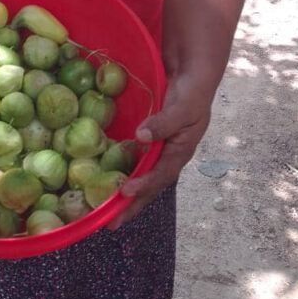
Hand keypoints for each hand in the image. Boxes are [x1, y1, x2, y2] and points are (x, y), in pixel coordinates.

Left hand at [107, 74, 211, 228]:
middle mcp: (168, 155)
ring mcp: (157, 148)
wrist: (192, 75)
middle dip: (131, 204)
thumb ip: (164, 123)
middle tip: (110, 223)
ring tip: (104, 209)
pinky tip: (105, 174)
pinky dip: (121, 168)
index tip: (125, 192)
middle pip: (149, 185)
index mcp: (180, 152)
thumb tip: (140, 137)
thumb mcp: (183, 108)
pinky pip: (133, 157)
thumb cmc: (193, 92)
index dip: (144, 185)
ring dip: (124, 192)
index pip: (161, 175)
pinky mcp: (147, 138)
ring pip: (140, 175)